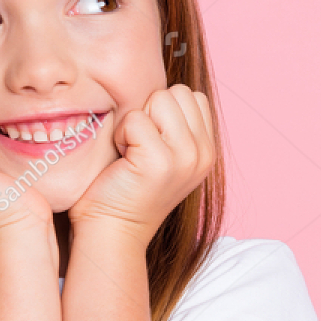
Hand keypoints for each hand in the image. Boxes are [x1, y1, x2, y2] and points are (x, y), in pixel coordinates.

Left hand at [68, 85, 214, 241]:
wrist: (113, 231)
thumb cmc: (127, 189)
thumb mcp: (165, 155)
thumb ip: (176, 126)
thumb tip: (164, 90)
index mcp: (207, 150)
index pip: (192, 96)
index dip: (164, 111)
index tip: (151, 141)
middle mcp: (203, 153)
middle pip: (177, 93)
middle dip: (152, 111)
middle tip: (139, 146)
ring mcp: (185, 157)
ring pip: (159, 99)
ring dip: (137, 121)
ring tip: (131, 151)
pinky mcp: (160, 161)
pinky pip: (136, 119)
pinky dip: (122, 135)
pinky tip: (123, 160)